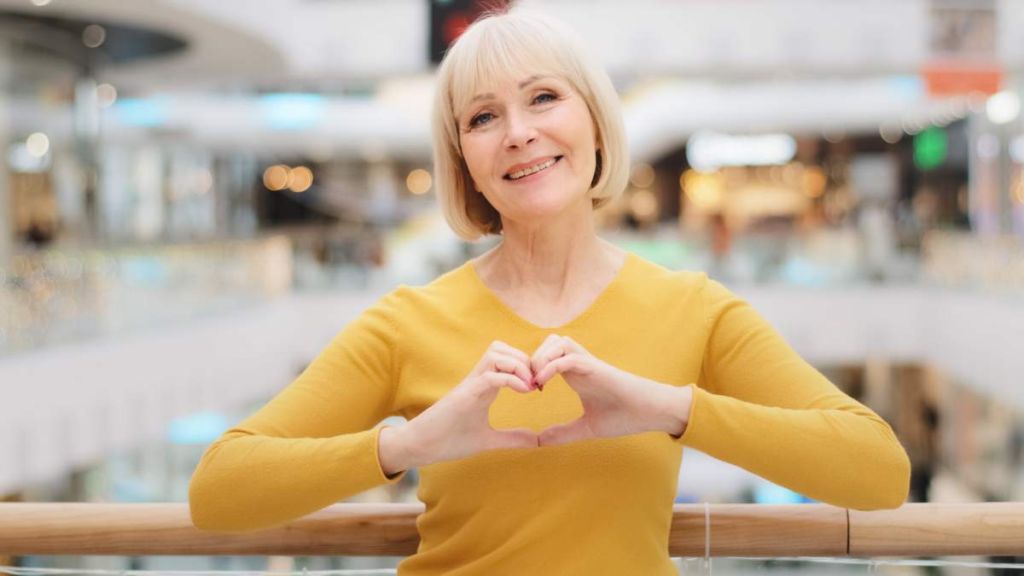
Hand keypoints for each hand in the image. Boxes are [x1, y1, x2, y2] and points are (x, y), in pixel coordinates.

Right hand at [398, 341, 539, 468]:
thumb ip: (512, 438)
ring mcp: (470, 385)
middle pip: (501, 347)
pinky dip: (510, 378)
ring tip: (529, 385)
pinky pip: (490, 376)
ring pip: (495, 353)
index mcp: (483, 386)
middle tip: (537, 382)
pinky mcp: (464, 395)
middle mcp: (477, 379)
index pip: (505, 357)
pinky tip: (524, 392)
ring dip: (517, 364)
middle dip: (524, 359)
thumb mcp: (488, 440)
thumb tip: (537, 440)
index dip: (526, 365)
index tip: (539, 386)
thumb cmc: (449, 440)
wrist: (420, 447)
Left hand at [531, 334, 690, 445]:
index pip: (547, 355)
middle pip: (549, 341)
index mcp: (576, 374)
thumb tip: (540, 441)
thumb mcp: (587, 427)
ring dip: (541, 359)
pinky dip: (551, 366)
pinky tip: (543, 385)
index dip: (532, 367)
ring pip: (557, 342)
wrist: (651, 412)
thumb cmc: (625, 416)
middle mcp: (580, 364)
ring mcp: (589, 364)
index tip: (525, 390)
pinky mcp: (596, 368)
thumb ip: (564, 432)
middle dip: (532, 359)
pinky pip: (568, 357)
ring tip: (536, 383)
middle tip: (527, 384)